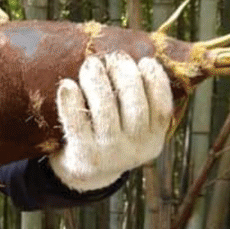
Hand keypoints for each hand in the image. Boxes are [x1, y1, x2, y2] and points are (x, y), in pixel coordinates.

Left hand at [49, 53, 172, 192]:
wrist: (84, 172)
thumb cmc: (111, 134)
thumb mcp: (133, 127)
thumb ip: (141, 99)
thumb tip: (137, 55)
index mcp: (153, 140)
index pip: (162, 109)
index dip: (157, 81)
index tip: (146, 60)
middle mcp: (135, 149)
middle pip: (135, 106)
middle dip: (125, 75)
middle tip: (114, 57)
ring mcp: (108, 153)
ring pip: (105, 111)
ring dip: (97, 81)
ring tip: (91, 64)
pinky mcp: (82, 155)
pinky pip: (76, 125)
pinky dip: (70, 102)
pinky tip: (67, 85)